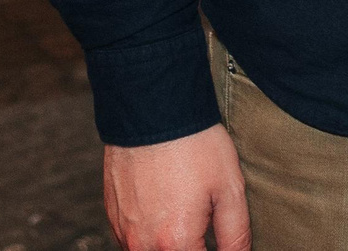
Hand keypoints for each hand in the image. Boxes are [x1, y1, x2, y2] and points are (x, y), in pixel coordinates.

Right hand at [104, 125, 247, 250]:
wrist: (152, 109)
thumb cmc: (194, 145)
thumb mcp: (229, 189)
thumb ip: (235, 234)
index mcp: (175, 243)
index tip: (217, 241)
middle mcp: (143, 244)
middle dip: (190, 246)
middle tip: (201, 220)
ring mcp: (123, 231)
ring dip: (168, 243)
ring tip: (184, 212)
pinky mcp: (112, 215)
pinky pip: (131, 239)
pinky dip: (149, 233)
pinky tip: (165, 208)